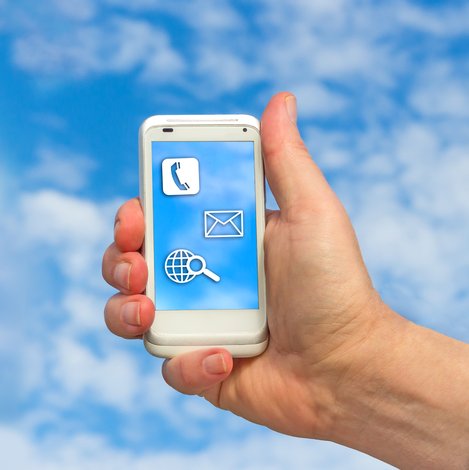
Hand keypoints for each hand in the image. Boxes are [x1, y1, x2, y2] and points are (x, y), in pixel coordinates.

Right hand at [103, 93, 468, 469]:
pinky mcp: (200, 370)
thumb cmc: (337, 287)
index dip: (134, 212)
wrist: (350, 368)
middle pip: (129, 262)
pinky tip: (222, 359)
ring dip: (124, 311)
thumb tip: (280, 99)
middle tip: (139, 265)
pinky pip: (167, 365)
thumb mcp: (311, 213)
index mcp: (219, 238)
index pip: (158, 216)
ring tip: (149, 311)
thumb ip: (285, 159)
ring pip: (127, 314)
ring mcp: (195, 325)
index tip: (135, 211)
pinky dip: (186, 363)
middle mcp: (199, 279)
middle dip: (118, 260)